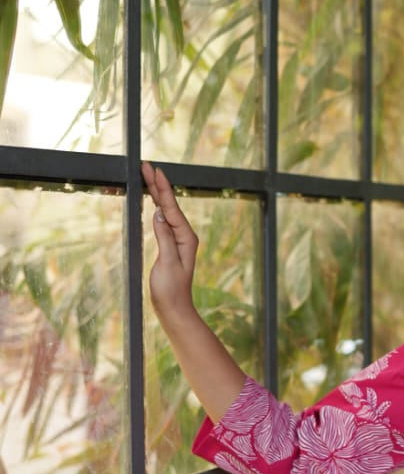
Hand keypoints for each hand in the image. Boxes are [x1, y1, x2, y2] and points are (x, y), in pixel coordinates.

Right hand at [142, 160, 198, 321]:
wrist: (173, 307)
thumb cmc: (170, 289)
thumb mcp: (167, 263)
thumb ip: (164, 237)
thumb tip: (159, 213)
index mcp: (186, 237)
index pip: (172, 207)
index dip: (162, 188)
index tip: (155, 171)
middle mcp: (184, 235)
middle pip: (170, 204)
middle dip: (158, 184)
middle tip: (147, 165)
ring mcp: (178, 239)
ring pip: (167, 210)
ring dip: (157, 192)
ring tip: (149, 176)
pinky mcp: (170, 245)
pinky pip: (163, 220)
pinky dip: (157, 206)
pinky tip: (154, 200)